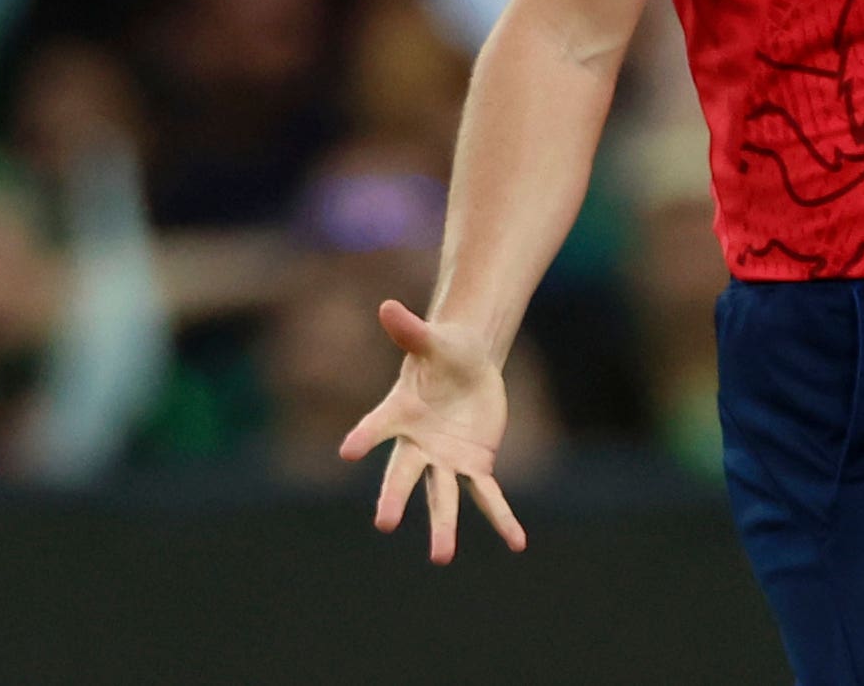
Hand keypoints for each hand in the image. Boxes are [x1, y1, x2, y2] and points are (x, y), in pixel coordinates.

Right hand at [339, 300, 527, 562]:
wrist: (466, 366)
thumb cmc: (442, 351)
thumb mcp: (432, 340)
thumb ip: (410, 331)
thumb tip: (387, 306)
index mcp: (400, 413)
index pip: (377, 426)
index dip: (363, 437)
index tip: (346, 451)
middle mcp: (417, 445)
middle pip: (403, 475)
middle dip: (395, 498)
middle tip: (384, 524)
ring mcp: (445, 460)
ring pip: (442, 497)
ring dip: (443, 526)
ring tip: (442, 557)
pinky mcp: (474, 465)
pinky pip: (488, 496)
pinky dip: (502, 518)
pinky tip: (517, 542)